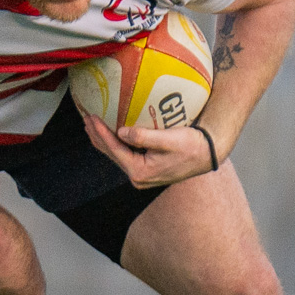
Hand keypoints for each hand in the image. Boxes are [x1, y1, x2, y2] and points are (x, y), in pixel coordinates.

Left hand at [83, 113, 215, 188]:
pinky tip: (109, 132)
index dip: (101, 133)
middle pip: (111, 153)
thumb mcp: (169, 140)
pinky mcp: (145, 168)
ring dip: (102, 139)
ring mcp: (141, 174)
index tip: (92, 117)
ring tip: (91, 124)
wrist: (208, 154)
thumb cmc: (192, 146)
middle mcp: (138, 176)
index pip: (115, 149)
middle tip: (85, 118)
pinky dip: (114, 142)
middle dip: (97, 135)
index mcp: (140, 172)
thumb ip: (144, 137)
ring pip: (115, 154)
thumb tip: (121, 132)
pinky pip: (123, 154)